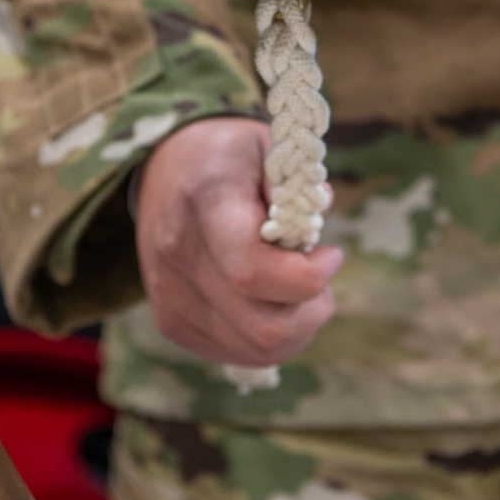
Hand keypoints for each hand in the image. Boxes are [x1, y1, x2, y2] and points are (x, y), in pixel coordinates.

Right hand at [133, 117, 340, 367]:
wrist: (167, 167)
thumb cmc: (230, 156)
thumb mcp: (270, 147)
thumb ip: (300, 183)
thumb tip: (323, 212)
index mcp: (204, 201)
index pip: (253, 270)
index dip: (307, 277)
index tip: (332, 255)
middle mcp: (177, 253)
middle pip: (262, 326)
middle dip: (312, 311)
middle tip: (321, 277)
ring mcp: (168, 292)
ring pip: (254, 350)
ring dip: (296, 329)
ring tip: (299, 289)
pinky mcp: (169, 319)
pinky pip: (235, 353)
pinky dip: (269, 338)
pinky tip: (273, 302)